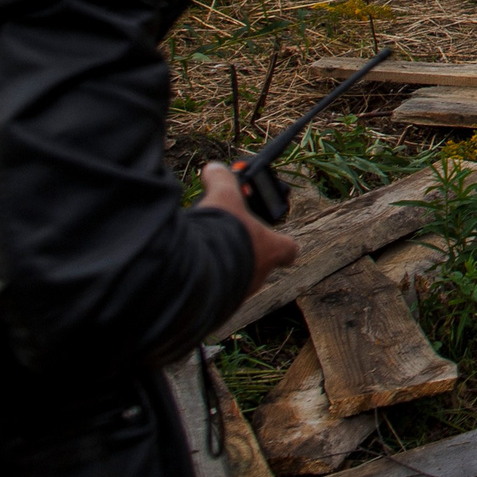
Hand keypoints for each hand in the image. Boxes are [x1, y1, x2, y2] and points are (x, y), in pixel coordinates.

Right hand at [199, 162, 300, 292]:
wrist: (194, 274)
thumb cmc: (221, 233)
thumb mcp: (223, 198)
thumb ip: (223, 180)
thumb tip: (215, 168)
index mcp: (270, 249)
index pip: (289, 248)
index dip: (282, 240)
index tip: (273, 234)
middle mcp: (259, 275)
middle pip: (259, 263)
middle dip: (244, 250)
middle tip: (225, 236)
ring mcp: (238, 294)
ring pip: (236, 279)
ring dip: (223, 266)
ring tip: (202, 251)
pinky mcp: (216, 308)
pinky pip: (214, 294)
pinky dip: (205, 283)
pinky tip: (188, 271)